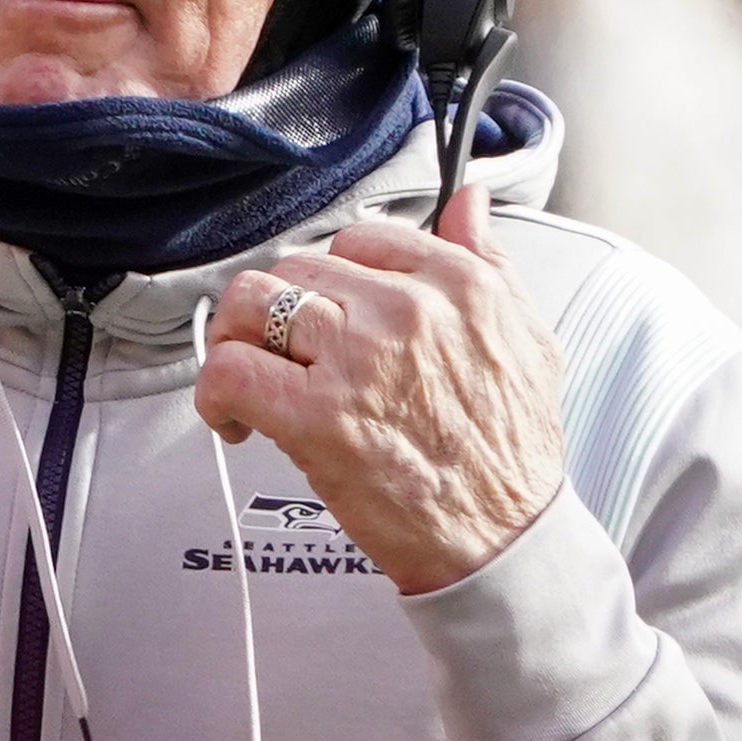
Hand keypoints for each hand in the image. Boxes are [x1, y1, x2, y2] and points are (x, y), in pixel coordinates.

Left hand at [194, 187, 565, 594]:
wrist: (503, 536)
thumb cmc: (509, 451)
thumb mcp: (526, 337)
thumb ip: (489, 262)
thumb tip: (468, 204)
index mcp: (457, 284)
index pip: (360, 238)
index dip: (330, 278)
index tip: (325, 312)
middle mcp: (404, 310)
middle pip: (294, 268)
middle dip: (276, 311)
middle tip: (280, 354)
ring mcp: (357, 360)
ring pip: (251, 305)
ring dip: (236, 342)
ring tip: (250, 379)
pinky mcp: (316, 416)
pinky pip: (230, 372)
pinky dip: (215, 395)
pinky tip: (236, 420)